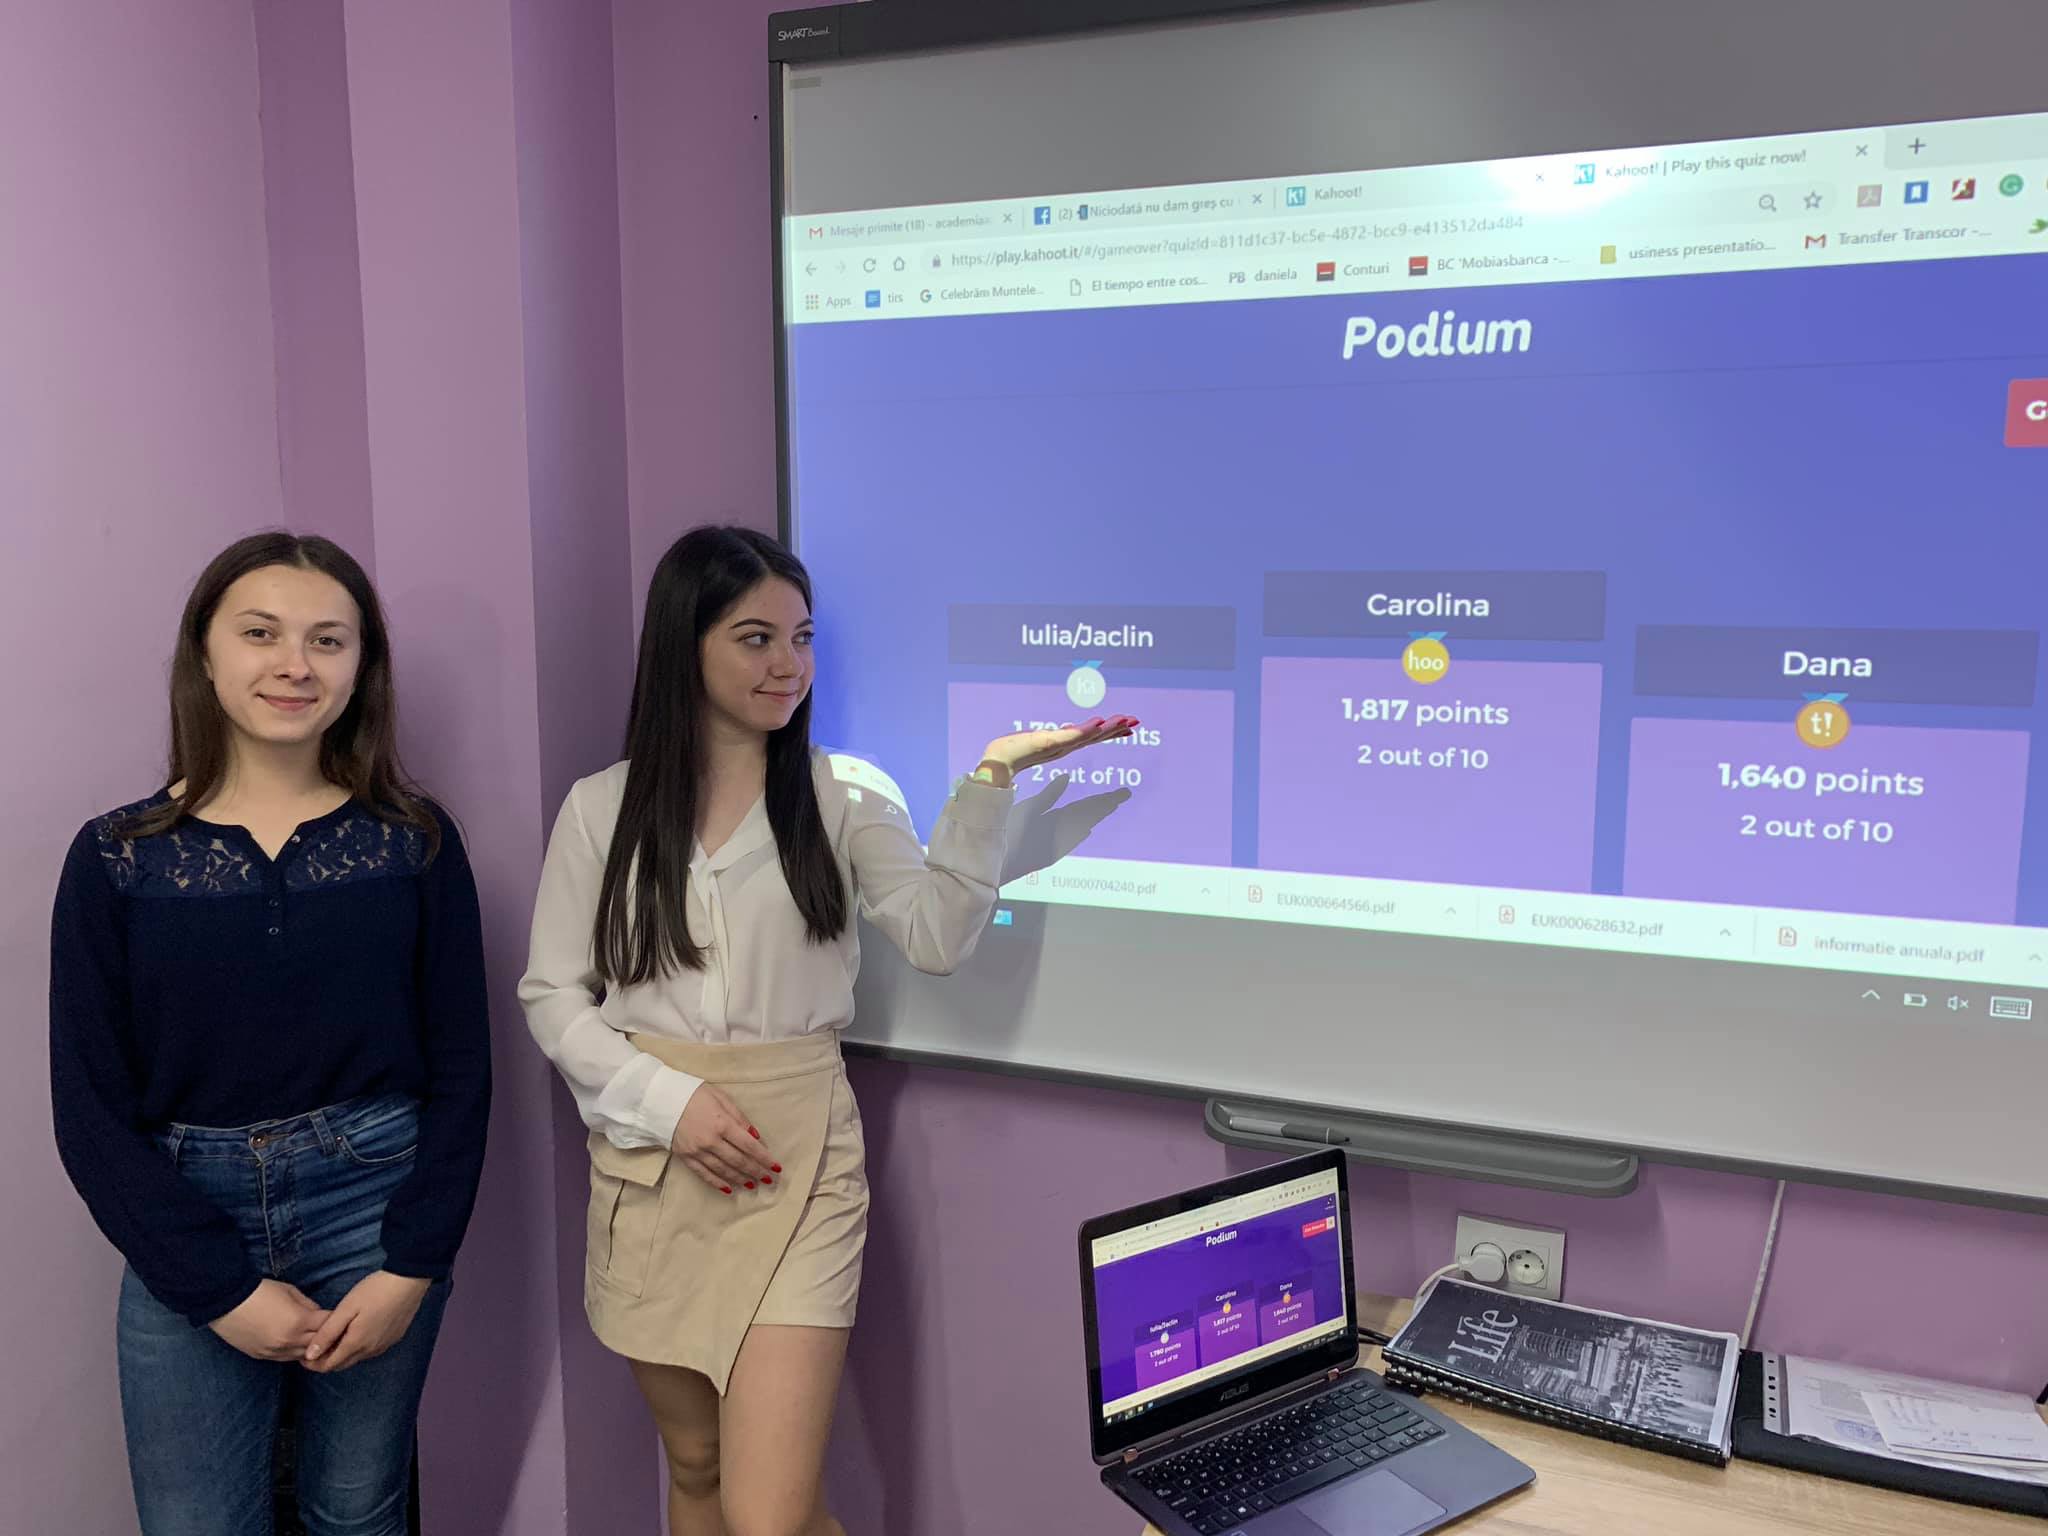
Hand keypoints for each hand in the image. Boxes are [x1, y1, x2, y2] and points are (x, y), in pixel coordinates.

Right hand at [208, 1279, 329, 1361]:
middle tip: (335, 1333)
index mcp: (299, 1321)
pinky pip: (285, 1358)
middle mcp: (289, 1341)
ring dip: (312, 1348)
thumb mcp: (290, 1291)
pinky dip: (294, 1352)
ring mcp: (275, 1352)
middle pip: (319, 1345)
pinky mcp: (262, 1357)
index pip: (328, 1326)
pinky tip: (297, 1345)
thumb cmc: (260, 1291)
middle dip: (328, 1338)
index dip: (336, 1321)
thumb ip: (308, 1305)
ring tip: (318, 1342)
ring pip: (303, 1356)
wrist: (227, 1302)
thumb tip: (318, 1315)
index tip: (342, 1318)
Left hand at [302, 1271, 430, 1372]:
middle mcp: (370, 1351)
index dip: (313, 1364)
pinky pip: (370, 1350)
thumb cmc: (374, 1291)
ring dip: (343, 1354)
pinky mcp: (394, 1338)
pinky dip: (358, 1348)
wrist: (409, 1280)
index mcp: (356, 1344)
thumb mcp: (346, 1309)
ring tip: (334, 1339)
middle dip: (326, 1360)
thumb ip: (327, 1333)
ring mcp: (384, 1345)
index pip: (328, 1366)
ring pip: (357, 1358)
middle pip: (342, 1364)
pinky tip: (356, 1333)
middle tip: (315, 1347)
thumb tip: (310, 1355)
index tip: (303, 1354)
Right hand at [670, 1083, 778, 1194]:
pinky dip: (718, 1183)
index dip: (764, 1158)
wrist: (660, 1100)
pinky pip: (705, 1174)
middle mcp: (711, 1140)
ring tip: (753, 1185)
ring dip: (740, 1179)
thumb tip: (755, 1136)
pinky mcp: (686, 1157)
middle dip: (755, 1171)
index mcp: (722, 1123)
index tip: (775, 1167)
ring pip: (723, 1170)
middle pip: (738, 1160)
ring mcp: (697, 1151)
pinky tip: (729, 1189)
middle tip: (768, 1179)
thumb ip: (739, 1117)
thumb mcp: (721, 1097)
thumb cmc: (694, 1094)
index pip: (748, 1146)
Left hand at [979, 716, 1138, 781]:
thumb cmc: (1012, 752)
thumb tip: (1065, 732)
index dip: (1110, 731)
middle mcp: (1064, 746)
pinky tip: (1100, 723)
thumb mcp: (1037, 741)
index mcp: (1063, 745)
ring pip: (1088, 735)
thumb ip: (1053, 740)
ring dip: (1107, 728)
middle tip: (1136, 721)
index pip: (1091, 736)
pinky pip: (1072, 736)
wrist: (997, 763)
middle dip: (1116, 729)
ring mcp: (1058, 745)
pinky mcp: (1049, 743)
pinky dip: (1087, 730)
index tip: (1128, 726)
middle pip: (1095, 735)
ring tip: (1124, 721)